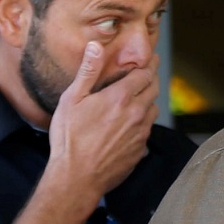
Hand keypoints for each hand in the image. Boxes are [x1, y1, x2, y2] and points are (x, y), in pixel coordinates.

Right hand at [45, 41, 159, 202]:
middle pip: (154, 89)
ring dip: (149, 101)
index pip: (144, 73)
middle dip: (152, 78)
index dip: (149, 63)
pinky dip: (143, 123)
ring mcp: (140, 133)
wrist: (77, 177)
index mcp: (120, 97)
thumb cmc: (69, 138)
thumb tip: (96, 46)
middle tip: (148, 72)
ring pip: (153, 110)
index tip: (151, 57)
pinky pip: (147, 131)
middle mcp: (136, 114)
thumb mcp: (72, 100)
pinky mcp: (140, 150)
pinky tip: (131, 124)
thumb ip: (88, 71)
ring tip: (140, 97)